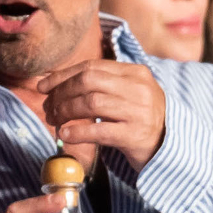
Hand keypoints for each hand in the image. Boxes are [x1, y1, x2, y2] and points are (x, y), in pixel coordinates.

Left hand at [37, 60, 167, 170]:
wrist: (169, 146)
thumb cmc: (141, 119)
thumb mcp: (129, 93)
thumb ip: (102, 84)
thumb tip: (57, 82)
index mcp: (136, 72)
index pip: (92, 66)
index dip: (63, 75)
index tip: (43, 86)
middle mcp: (139, 89)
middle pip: (88, 81)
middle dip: (62, 92)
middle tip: (49, 106)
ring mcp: (138, 112)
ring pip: (91, 103)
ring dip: (66, 111)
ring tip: (56, 120)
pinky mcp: (135, 135)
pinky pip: (99, 131)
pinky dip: (78, 133)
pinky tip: (66, 135)